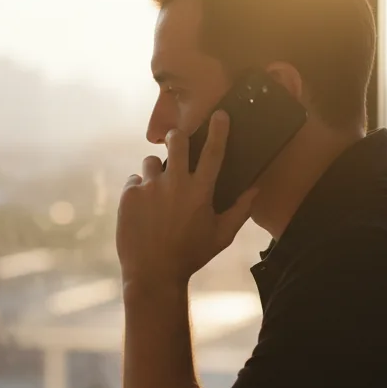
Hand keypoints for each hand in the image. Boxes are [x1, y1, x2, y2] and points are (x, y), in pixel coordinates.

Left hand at [116, 111, 257, 289]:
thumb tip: (256, 189)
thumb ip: (241, 210)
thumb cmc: (191, 255)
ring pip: (151, 161)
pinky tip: (143, 210)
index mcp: (201, 192)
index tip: (220, 114)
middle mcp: (175, 184)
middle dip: (177, 137)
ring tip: (157, 193)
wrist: (152, 273)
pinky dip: (139, 191)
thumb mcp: (221, 236)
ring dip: (155, 171)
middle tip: (177, 142)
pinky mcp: (129, 195)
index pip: (214, 152)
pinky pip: (134, 181)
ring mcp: (150, 188)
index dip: (219, 130)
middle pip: (177, 141)